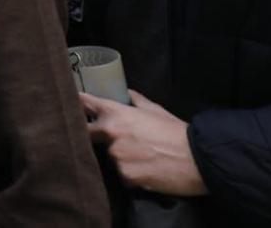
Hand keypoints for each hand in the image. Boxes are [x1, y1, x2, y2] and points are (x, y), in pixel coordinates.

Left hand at [82, 89, 207, 196]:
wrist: (199, 159)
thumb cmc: (178, 132)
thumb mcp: (156, 111)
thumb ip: (137, 102)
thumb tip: (128, 94)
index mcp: (116, 113)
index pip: (85, 104)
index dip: (77, 103)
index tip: (71, 102)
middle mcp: (111, 133)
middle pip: (87, 134)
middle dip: (95, 135)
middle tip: (113, 138)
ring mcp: (117, 156)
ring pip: (109, 157)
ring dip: (120, 157)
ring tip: (142, 157)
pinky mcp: (126, 176)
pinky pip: (123, 175)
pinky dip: (131, 174)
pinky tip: (147, 170)